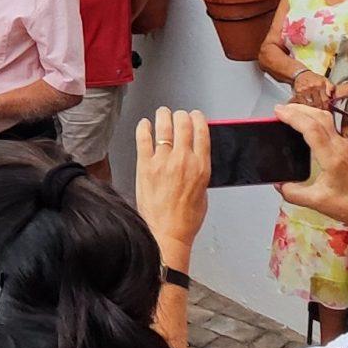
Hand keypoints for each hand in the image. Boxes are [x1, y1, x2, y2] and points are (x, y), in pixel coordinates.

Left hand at [135, 109, 209, 266]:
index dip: (199, 119)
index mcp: (201, 166)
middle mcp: (183, 160)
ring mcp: (163, 161)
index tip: (196, 116)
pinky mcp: (145, 166)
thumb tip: (194, 163)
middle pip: (183, 125)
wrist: (167, 233)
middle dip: (181, 115)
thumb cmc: (185, 220)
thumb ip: (199, 174)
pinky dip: (144, 128)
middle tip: (177, 115)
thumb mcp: (203, 194)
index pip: (202, 132)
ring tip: (162, 113)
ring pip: (164, 127)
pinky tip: (144, 125)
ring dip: (164, 116)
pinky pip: (143, 139)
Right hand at [275, 103, 347, 223]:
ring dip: (308, 111)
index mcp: (333, 159)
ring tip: (292, 112)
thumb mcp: (317, 203)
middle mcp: (342, 147)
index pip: (311, 129)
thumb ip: (294, 193)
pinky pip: (332, 126)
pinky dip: (316, 120)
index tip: (279, 112)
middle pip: (320, 117)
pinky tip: (308, 124)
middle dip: (299, 109)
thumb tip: (279, 184)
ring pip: (328, 119)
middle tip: (281, 109)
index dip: (294, 117)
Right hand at [290, 71, 334, 110]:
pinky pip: (303, 103)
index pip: (325, 100)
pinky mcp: (298, 92)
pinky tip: (308, 105)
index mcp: (320, 84)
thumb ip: (331, 87)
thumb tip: (333, 96)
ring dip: (313, 108)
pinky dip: (306, 105)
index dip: (326, 106)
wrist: (301, 73)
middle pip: (318, 103)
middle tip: (321, 109)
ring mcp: (304, 90)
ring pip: (310, 104)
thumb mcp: (324, 79)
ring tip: (315, 108)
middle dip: (320, 108)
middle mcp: (312, 87)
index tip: (327, 108)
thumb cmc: (314, 78)